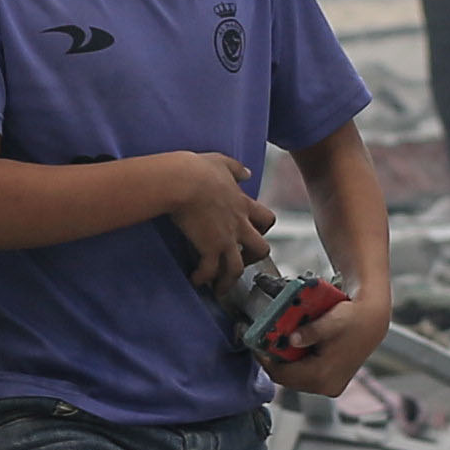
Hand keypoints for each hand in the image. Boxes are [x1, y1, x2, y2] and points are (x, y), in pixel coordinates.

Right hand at [159, 151, 274, 294]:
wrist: (183, 182)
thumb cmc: (198, 169)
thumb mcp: (221, 162)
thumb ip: (236, 169)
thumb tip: (247, 173)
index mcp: (243, 204)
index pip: (266, 219)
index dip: (263, 229)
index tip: (253, 234)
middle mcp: (239, 225)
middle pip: (261, 249)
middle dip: (253, 258)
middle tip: (240, 262)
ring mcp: (225, 239)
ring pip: (238, 268)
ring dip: (229, 280)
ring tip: (219, 287)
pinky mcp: (209, 248)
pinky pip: (210, 271)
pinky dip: (203, 278)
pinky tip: (194, 279)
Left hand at [276, 280, 394, 403]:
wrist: (373, 320)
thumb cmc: (354, 318)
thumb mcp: (331, 321)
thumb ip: (311, 332)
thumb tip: (292, 340)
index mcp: (323, 376)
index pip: (282, 375)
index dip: (265, 360)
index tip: (256, 345)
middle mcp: (327, 386)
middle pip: (288, 379)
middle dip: (275, 361)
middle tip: (265, 342)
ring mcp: (330, 386)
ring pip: (296, 378)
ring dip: (285, 362)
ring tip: (278, 343)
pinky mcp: (332, 381)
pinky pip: (306, 375)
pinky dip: (297, 362)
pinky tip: (294, 347)